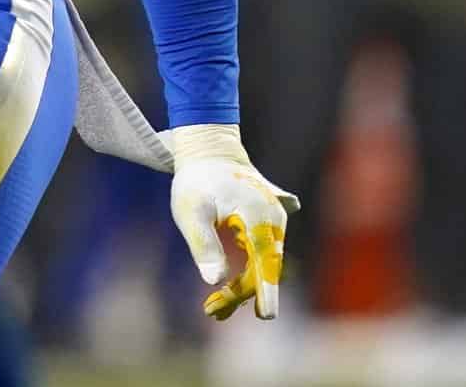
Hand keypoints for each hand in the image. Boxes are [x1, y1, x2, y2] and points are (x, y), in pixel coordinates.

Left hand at [166, 124, 299, 321]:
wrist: (209, 151)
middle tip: (210, 311)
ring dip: (241, 288)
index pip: (266, 260)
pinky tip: (225, 291)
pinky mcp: (265, 227)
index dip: (266, 290)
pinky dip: (245, 274)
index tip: (266, 315)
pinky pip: (259, 255)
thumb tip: (215, 280)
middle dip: (240, 293)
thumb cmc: (197, 181)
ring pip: (262, 265)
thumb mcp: (191, 211)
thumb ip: (204, 244)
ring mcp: (272, 224)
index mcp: (259, 216)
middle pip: (263, 268)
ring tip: (213, 309)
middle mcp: (273, 221)